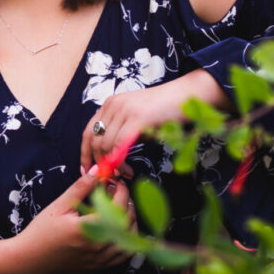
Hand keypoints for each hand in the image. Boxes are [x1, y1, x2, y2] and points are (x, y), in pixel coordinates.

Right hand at [15, 169, 134, 273]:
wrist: (29, 260)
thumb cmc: (41, 232)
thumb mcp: (59, 206)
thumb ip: (80, 188)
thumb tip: (97, 171)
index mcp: (88, 229)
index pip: (117, 206)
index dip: (121, 191)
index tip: (116, 182)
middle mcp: (97, 246)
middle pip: (127, 222)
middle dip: (127, 203)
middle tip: (118, 192)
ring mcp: (100, 259)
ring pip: (129, 241)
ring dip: (130, 223)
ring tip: (121, 210)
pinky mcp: (98, 267)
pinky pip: (122, 256)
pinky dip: (127, 242)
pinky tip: (120, 231)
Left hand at [80, 71, 224, 174]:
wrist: (187, 95)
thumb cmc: (165, 110)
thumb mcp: (137, 118)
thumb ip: (122, 132)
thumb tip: (111, 158)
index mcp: (110, 104)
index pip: (88, 132)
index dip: (85, 154)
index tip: (88, 171)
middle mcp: (113, 105)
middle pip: (94, 140)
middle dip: (98, 163)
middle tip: (109, 178)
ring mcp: (124, 110)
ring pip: (105, 145)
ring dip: (112, 165)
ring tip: (124, 174)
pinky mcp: (136, 118)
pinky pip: (119, 146)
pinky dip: (120, 162)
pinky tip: (128, 170)